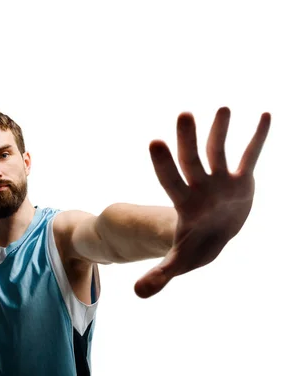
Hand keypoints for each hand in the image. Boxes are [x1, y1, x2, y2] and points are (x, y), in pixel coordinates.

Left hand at [134, 107, 271, 298]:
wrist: (212, 238)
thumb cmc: (193, 248)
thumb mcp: (179, 262)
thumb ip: (160, 274)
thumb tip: (138, 294)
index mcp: (184, 203)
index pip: (170, 180)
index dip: (163, 163)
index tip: (154, 141)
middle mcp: (199, 186)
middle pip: (192, 160)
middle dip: (188, 139)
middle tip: (184, 114)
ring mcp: (220, 180)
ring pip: (218, 151)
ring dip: (221, 130)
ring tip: (223, 108)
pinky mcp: (241, 180)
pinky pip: (250, 155)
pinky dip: (258, 137)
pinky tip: (264, 114)